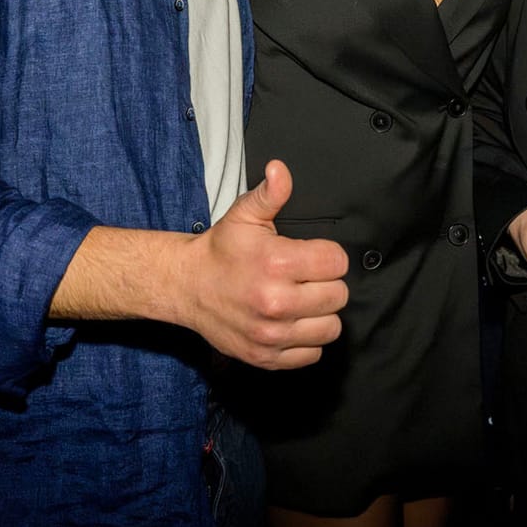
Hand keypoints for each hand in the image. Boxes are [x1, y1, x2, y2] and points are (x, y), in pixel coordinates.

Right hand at [183, 160, 350, 369]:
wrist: (187, 287)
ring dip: (322, 314)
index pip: (337, 262)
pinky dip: (308, 340)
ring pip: (331, 328)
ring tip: (303, 301)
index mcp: (276, 263)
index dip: (329, 256)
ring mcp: (271, 334)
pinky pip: (313, 354)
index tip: (313, 255)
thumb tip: (280, 169)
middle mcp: (276, 302)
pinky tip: (293, 322)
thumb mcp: (244, 215)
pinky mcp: (266, 357)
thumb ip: (270, 193)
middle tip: (306, 278)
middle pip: (339, 296)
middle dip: (327, 283)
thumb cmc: (221, 250)